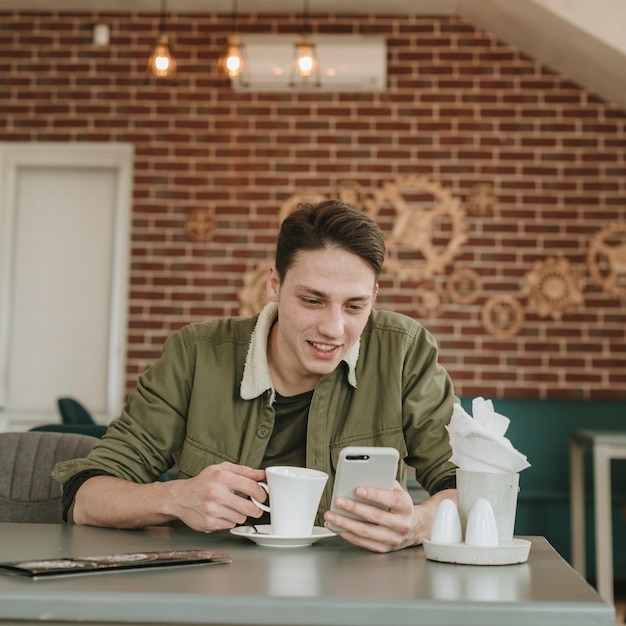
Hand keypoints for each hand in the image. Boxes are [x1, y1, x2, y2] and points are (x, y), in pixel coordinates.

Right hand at [165, 462, 266, 532]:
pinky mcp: (209, 524)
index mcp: (221, 477)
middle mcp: (216, 494)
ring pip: (240, 518)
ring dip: (240, 514)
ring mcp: (212, 510)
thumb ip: (244, 471)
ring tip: (231, 507)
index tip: (263, 496)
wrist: (180, 498)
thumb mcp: (222, 469)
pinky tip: (221, 513)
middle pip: (249, 507)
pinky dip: (229, 521)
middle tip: (255, 507)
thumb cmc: (203, 482)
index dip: (261, 493)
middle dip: (256, 509)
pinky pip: (230, 525)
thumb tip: (262, 475)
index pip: (251, 487)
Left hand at [323, 483, 456, 552]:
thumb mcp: (399, 491)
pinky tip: (336, 526)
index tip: (358, 489)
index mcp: (405, 507)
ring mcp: (392, 539)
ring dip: (345, 523)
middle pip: (375, 516)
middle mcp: (401, 524)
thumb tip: (364, 476)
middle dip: (354, 508)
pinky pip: (362, 542)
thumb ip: (385, 483)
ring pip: (365, 532)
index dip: (374, 494)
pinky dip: (347, 534)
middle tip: (338, 501)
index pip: (390, 499)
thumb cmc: (401, 506)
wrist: (415, 528)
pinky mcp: (383, 548)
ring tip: (331, 515)